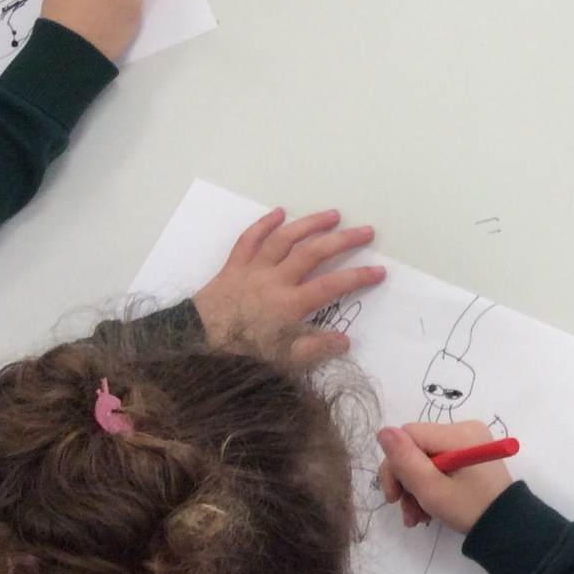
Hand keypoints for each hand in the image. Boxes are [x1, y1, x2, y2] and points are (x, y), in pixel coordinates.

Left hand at [190, 208, 385, 362]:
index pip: (332, 286)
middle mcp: (274, 281)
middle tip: (366, 231)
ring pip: (285, 239)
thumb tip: (345, 340)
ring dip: (310, 224)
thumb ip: (314, 349)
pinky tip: (280, 213)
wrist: (193, 345)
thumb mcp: (280, 361)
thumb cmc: (239, 354)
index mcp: (288, 305)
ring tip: (332, 215)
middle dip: (343, 240)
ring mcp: (253, 270)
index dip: (358, 277)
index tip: (380, 271)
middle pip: (313, 253)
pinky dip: (264, 224)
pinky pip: (249, 240)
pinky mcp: (233, 266)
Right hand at [376, 421, 513, 534]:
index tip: (393, 496)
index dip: (394, 464)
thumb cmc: (469, 508)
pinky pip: (439, 463)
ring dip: (416, 488)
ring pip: (425, 458)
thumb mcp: (432, 489)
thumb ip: (405, 461)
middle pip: (416, 448)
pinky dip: (430, 484)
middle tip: (407, 512)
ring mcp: (469, 441)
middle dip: (406, 481)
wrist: (506, 528)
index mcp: (458, 433)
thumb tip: (383, 431)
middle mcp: (464, 429)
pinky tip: (428, 510)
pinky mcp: (470, 454)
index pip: (408, 436)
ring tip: (418, 518)